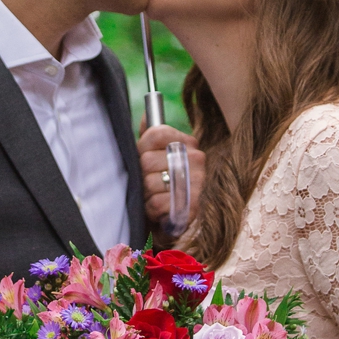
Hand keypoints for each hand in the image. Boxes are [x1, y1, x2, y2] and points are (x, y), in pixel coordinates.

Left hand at [138, 120, 204, 235]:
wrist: (172, 222)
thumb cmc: (161, 186)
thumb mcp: (155, 158)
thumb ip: (150, 138)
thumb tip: (146, 116)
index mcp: (187, 143)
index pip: (156, 133)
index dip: (142, 148)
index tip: (143, 159)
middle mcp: (195, 158)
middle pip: (148, 160)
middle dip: (141, 177)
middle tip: (149, 185)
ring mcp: (197, 181)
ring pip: (150, 183)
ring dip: (146, 196)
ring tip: (154, 198)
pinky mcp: (193, 205)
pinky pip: (158, 203)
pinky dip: (153, 211)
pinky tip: (160, 211)